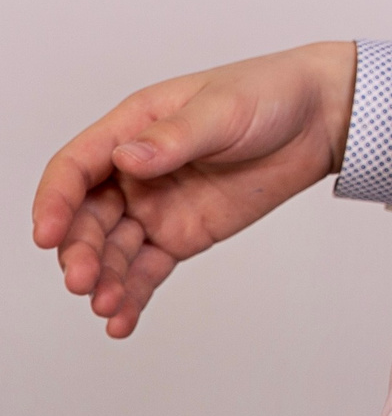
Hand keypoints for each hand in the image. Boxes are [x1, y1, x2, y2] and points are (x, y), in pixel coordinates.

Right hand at [30, 42, 357, 336]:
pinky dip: (132, 294)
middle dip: (78, 252)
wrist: (321, 119)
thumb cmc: (269, 95)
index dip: (54, 201)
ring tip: (106, 307)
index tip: (46, 234)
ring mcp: (156, 206)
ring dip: (102, 280)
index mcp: (132, 128)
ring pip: (112, 250)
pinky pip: (146, 269)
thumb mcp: (223, 110)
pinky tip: (121, 320)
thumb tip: (128, 157)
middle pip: (86, 218)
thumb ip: (174, 137)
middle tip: (82, 281)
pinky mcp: (182, 234)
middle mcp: (134, 172)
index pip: (75, 168)